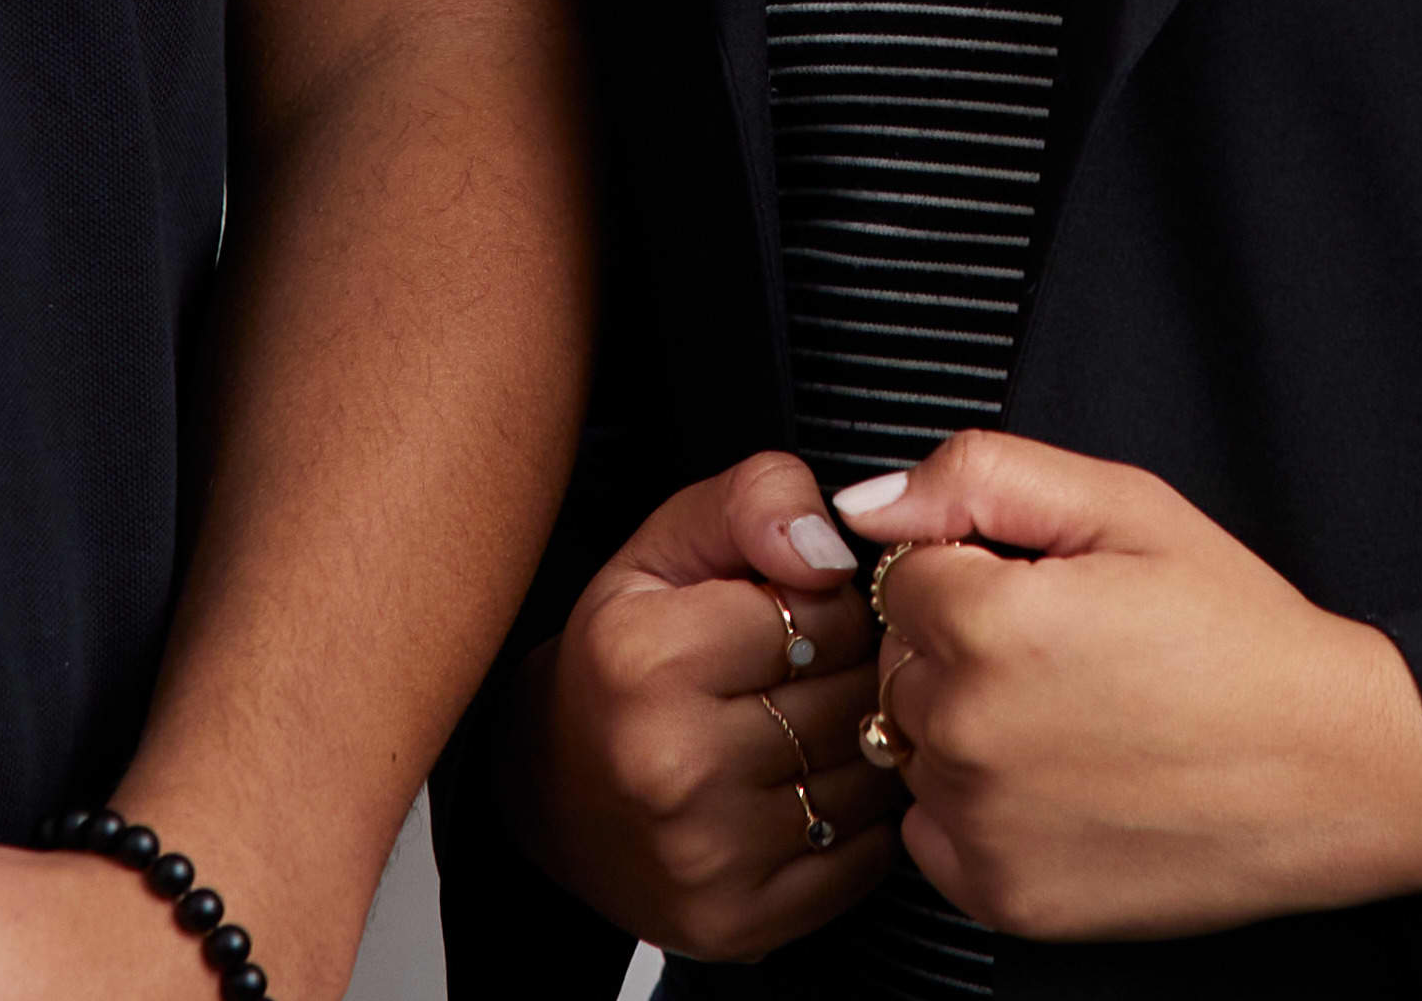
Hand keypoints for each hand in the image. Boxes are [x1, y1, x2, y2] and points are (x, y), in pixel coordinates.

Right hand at [528, 449, 904, 961]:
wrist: (553, 792)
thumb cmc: (620, 657)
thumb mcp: (670, 544)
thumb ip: (759, 499)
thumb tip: (830, 550)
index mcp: (644, 658)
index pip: (826, 609)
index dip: (827, 602)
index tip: (791, 614)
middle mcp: (667, 764)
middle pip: (852, 695)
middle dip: (849, 671)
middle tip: (801, 673)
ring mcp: (702, 855)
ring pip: (868, 777)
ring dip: (859, 746)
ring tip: (802, 729)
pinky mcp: (736, 923)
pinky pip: (864, 856)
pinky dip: (856, 822)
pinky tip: (803, 792)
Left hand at [834, 436, 1421, 942]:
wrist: (1332, 771)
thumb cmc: (1242, 640)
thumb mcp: (1130, 509)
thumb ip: (984, 478)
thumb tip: (870, 503)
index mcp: (990, 623)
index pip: (907, 580)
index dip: (981, 575)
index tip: (1053, 598)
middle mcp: (968, 730)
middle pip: (902, 666)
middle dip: (965, 652)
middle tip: (1074, 661)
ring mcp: (982, 823)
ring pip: (916, 749)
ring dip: (970, 732)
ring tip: (1078, 724)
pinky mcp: (1003, 897)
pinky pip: (933, 835)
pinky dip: (980, 813)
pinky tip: (1064, 786)